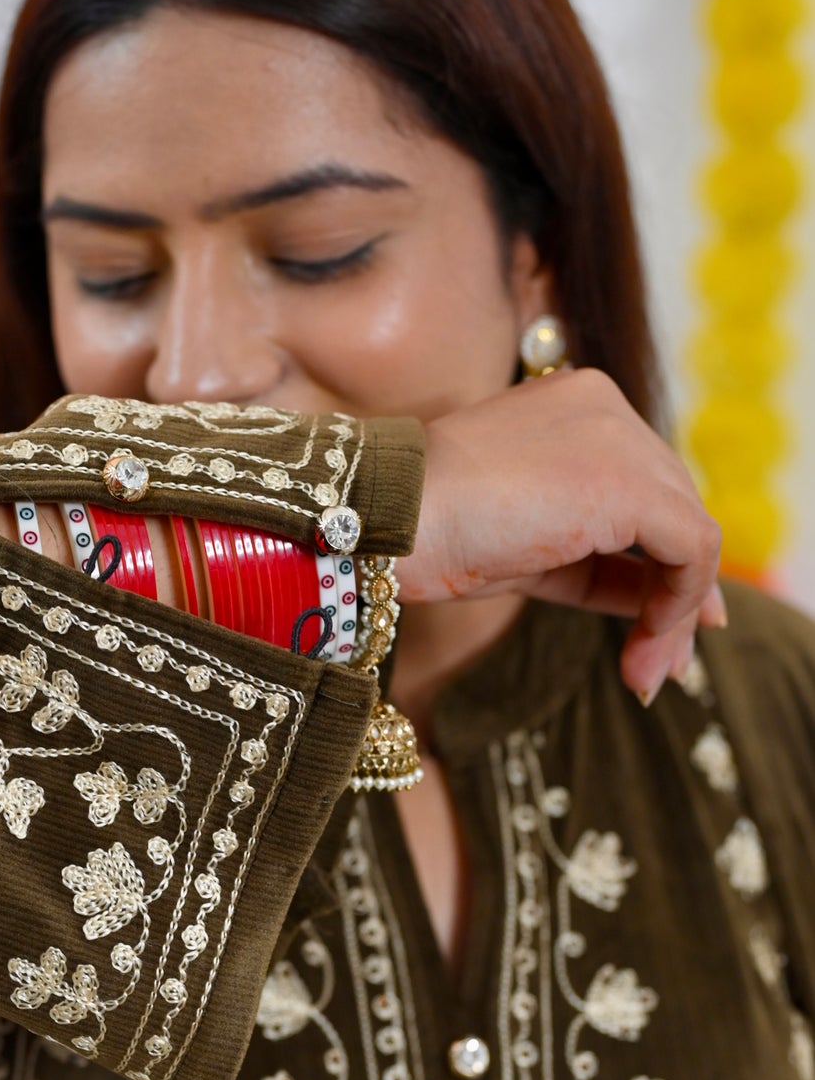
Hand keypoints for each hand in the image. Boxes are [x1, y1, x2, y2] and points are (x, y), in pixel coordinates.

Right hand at [403, 369, 724, 704]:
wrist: (388, 521)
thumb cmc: (431, 534)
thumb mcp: (529, 547)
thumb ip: (596, 560)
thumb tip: (664, 605)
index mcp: (574, 407)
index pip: (641, 486)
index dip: (657, 557)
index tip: (659, 622)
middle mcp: (606, 409)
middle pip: (672, 506)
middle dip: (674, 591)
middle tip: (659, 664)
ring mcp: (621, 440)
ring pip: (688, 530)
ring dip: (677, 611)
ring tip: (651, 672)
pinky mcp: (631, 484)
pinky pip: (691, 548)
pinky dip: (679, 604)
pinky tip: (647, 647)